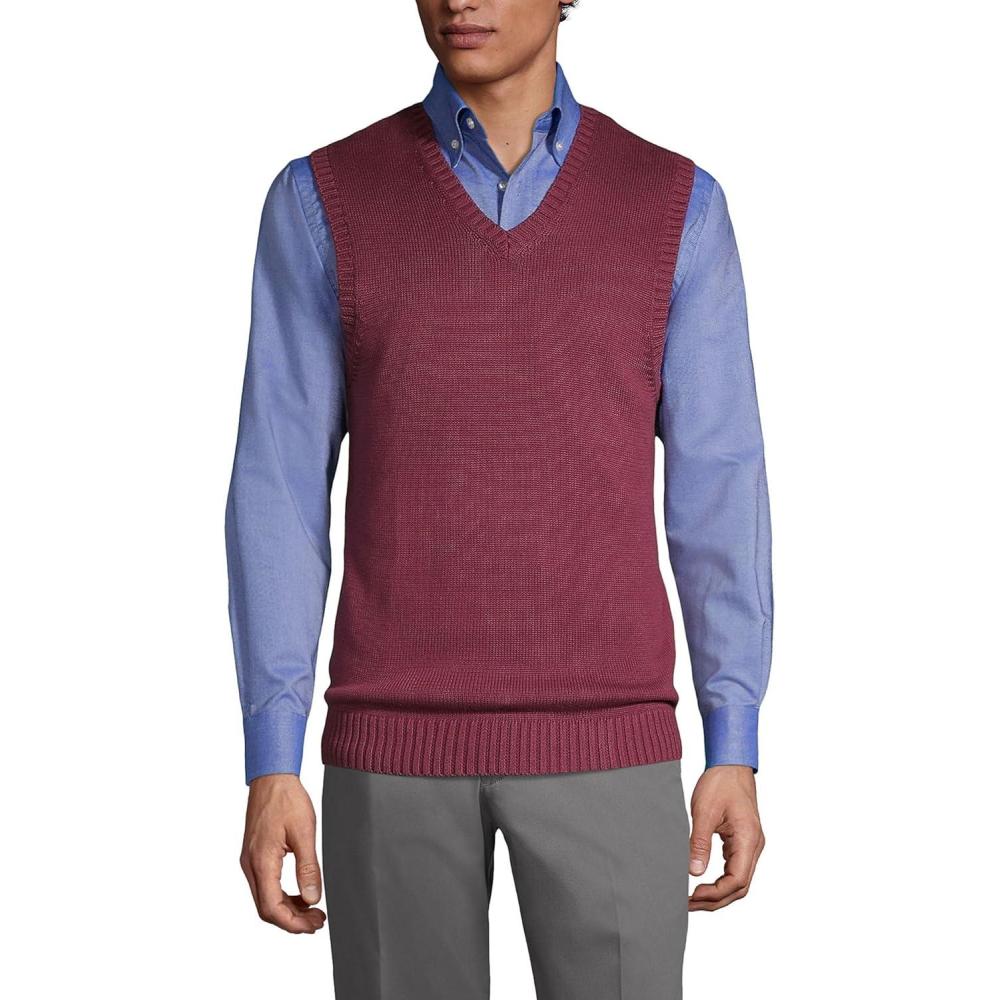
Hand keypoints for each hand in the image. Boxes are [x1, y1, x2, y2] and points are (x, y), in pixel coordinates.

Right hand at [240, 774, 326, 933]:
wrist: (271, 777)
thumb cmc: (286, 799)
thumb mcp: (304, 832)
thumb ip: (308, 868)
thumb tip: (312, 898)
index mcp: (261, 862)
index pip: (271, 908)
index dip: (293, 923)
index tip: (313, 925)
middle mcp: (251, 865)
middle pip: (266, 908)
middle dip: (292, 920)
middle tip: (317, 921)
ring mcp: (250, 861)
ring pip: (265, 898)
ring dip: (287, 909)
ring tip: (312, 911)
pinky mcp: (254, 855)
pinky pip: (265, 885)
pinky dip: (282, 895)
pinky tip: (299, 893)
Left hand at [687, 764, 764, 910]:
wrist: (731, 764)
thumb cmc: (720, 782)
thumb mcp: (705, 811)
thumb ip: (700, 842)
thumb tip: (694, 872)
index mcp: (748, 840)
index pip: (737, 880)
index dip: (715, 893)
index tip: (692, 896)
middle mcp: (754, 846)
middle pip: (739, 886)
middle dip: (715, 900)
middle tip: (688, 904)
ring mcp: (750, 845)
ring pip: (738, 880)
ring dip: (718, 892)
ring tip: (693, 898)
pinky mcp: (742, 841)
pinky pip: (735, 868)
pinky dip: (720, 880)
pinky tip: (703, 881)